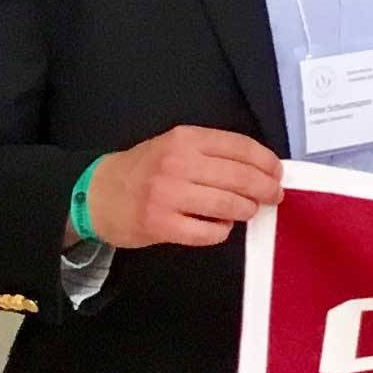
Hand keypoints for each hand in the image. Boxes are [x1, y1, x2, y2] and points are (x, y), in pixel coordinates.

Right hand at [81, 126, 283, 249]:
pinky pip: (210, 233)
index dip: (267, 162)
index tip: (277, 173)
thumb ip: (212, 153)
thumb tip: (260, 168)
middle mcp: (177, 164)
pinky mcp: (161, 224)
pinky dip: (221, 231)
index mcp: (184, 139)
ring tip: (244, 210)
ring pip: (230, 205)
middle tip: (272, 197)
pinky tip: (217, 226)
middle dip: (266, 190)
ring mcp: (168, 195)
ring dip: (246, 210)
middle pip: (242, 178)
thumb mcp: (174, 146)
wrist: (95, 194)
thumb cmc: (144, 170)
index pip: (241, 147)